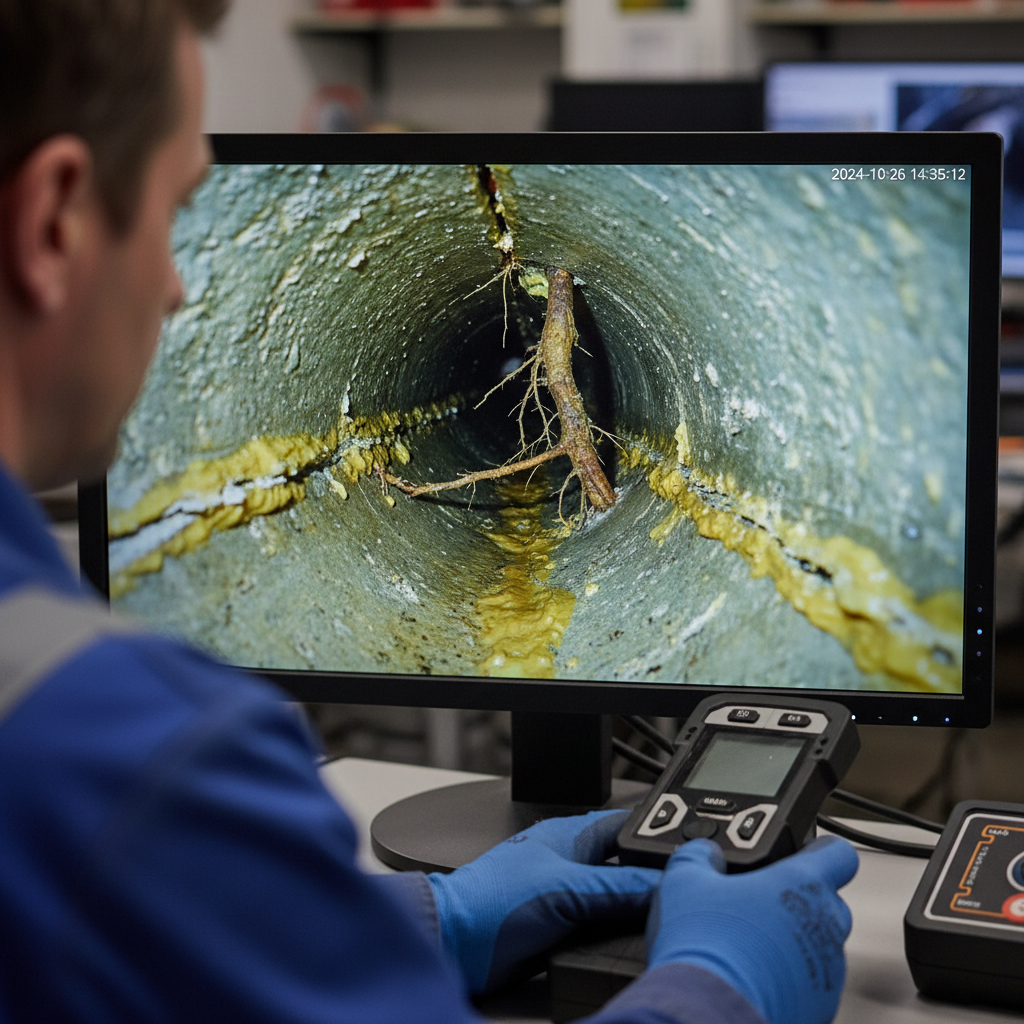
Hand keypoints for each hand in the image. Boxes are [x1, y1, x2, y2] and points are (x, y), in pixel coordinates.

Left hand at [427, 810, 659, 993]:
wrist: (456, 943)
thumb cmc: (490, 899)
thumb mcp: (565, 889)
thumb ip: (616, 888)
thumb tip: (662, 886)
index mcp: (569, 835)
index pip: (625, 825)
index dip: (657, 831)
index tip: (687, 846)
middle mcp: (569, 862)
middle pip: (624, 864)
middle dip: (651, 875)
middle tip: (681, 889)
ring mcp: (564, 895)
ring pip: (615, 899)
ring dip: (633, 908)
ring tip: (661, 917)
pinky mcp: (559, 929)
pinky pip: (600, 928)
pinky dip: (616, 934)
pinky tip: (630, 942)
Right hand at [647, 836, 858, 1023]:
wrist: (708, 1010)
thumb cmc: (707, 945)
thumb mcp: (685, 880)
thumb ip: (699, 855)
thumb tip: (703, 852)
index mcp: (801, 882)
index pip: (838, 854)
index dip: (822, 852)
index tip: (805, 854)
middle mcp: (825, 923)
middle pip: (829, 902)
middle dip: (800, 901)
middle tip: (761, 904)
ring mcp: (828, 969)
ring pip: (822, 945)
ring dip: (795, 942)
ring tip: (753, 946)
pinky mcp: (820, 1006)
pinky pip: (813, 983)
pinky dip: (791, 979)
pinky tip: (757, 977)